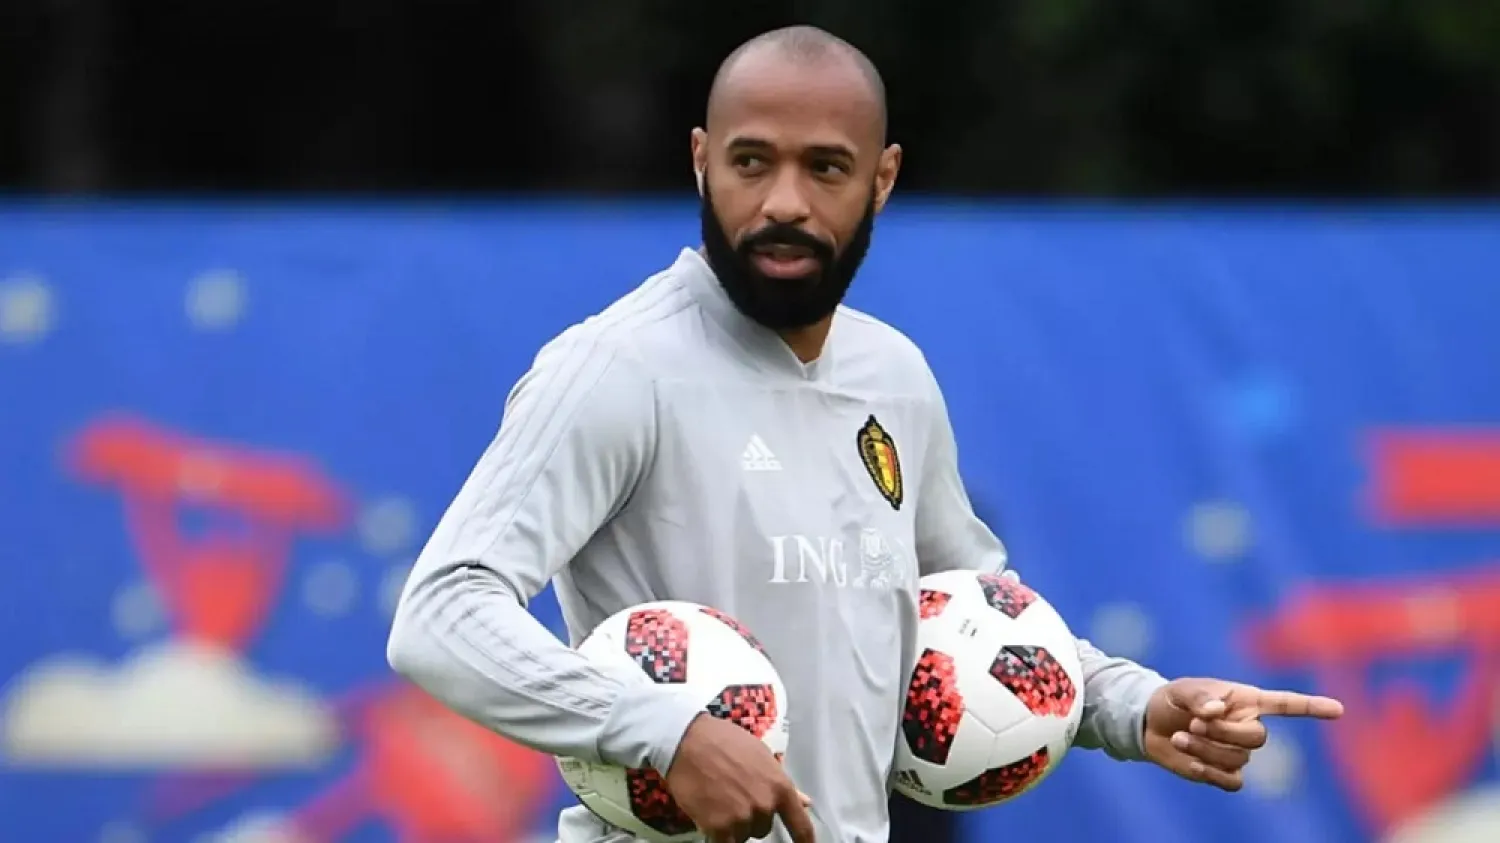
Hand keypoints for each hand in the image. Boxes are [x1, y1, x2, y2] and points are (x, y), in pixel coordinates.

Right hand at [664, 713, 814, 842]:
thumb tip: (805, 802)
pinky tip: (709, 815)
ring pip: (741, 835)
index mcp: (780, 787)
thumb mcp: (760, 756)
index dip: (805, 842)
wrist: (689, 741)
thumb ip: (781, 783)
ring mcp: (742, 818)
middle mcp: (765, 806)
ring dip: (731, 825)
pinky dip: (717, 834)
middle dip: (750, 817)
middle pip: (763, 828)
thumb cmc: (725, 742)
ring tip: (717, 799)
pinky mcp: (719, 828)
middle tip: (732, 794)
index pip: (801, 826)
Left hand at [1143, 677, 1343, 791]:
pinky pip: (1232, 782)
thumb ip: (1200, 697)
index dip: (1312, 707)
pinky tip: (1190, 761)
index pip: (1286, 704)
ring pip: (1239, 760)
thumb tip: (1216, 711)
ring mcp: (1237, 752)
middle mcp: (1248, 726)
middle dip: (1224, 733)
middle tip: (1195, 724)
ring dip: (1206, 749)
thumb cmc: (1174, 700)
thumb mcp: (1183, 690)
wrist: (1151, 724)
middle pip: (1257, 739)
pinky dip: (1209, 773)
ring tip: (1181, 736)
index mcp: (1246, 701)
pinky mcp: (1223, 773)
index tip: (1339, 710)